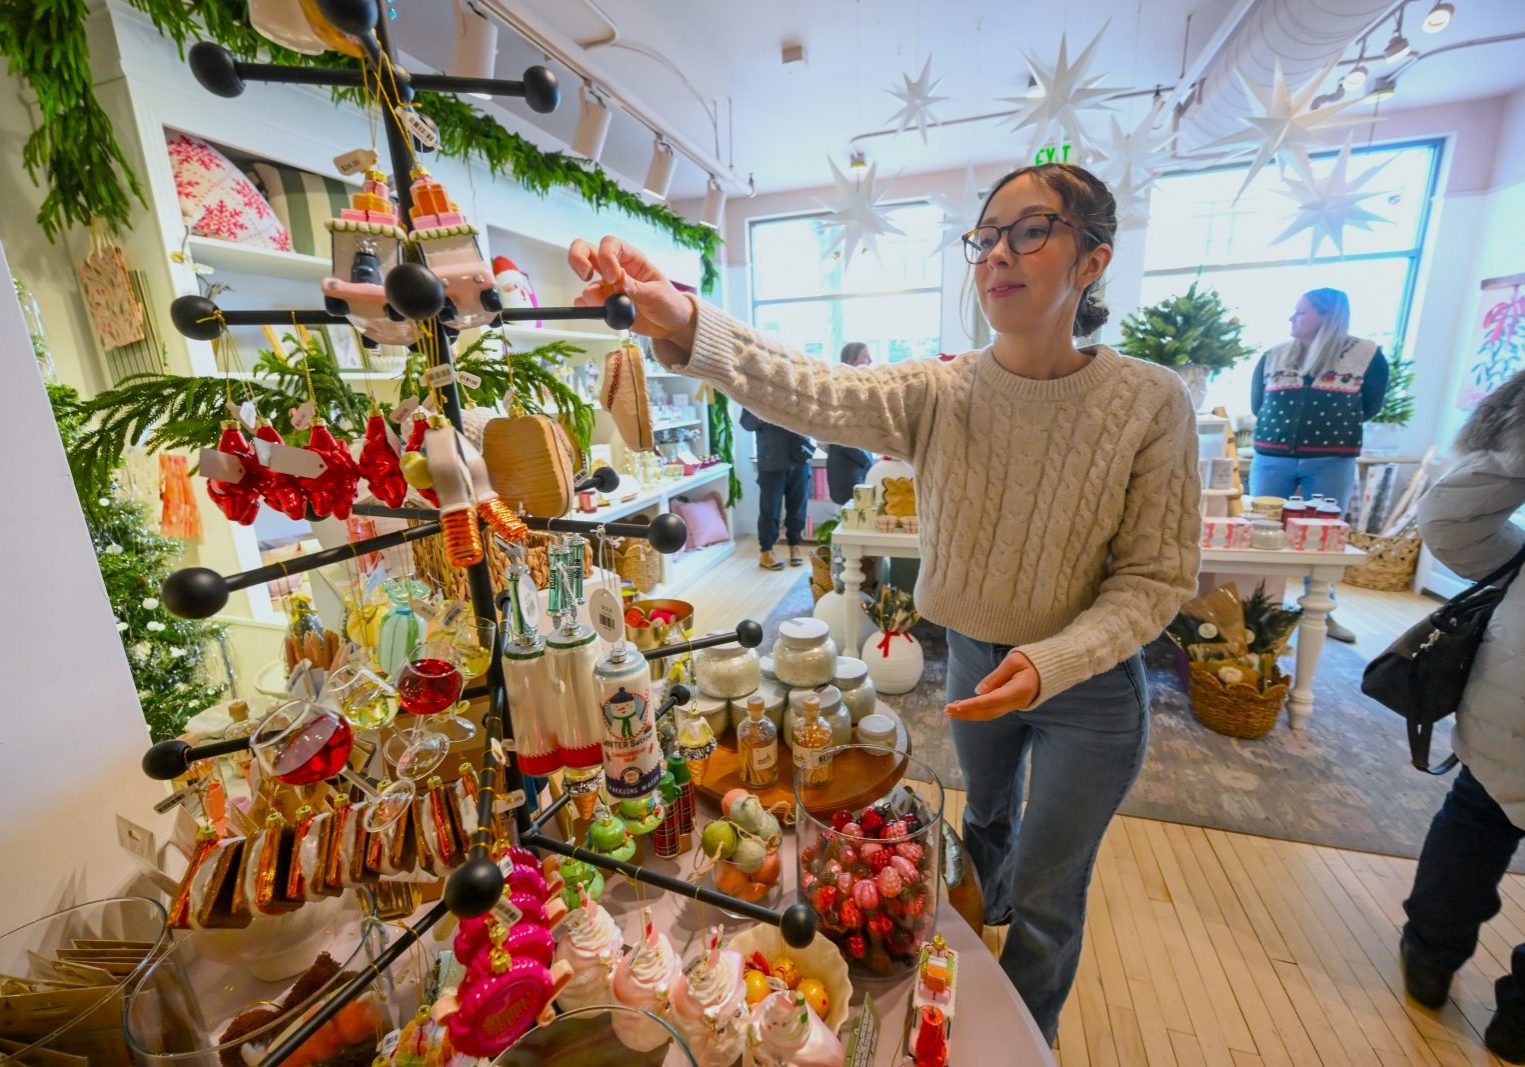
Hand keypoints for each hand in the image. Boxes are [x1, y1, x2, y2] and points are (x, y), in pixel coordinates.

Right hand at [568, 236, 696, 346]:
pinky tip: (606, 314)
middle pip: (585, 251)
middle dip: (578, 259)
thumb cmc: (669, 303)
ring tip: (612, 308)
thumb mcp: (657, 295)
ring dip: (592, 296)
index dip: (606, 256)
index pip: (610, 244)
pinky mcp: (604, 304)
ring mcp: (607, 286)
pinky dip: (589, 309)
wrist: (671, 325)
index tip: (612, 278)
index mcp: (632, 259)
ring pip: (585, 282)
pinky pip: (586, 303)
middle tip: (585, 276)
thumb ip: (635, 287)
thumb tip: (617, 280)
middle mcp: (616, 268)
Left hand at [945, 650, 1039, 720]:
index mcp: (1019, 690)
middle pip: (988, 712)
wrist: (1048, 669)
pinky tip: (962, 708)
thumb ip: (997, 676)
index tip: (958, 706)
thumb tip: (978, 691)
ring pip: (988, 714)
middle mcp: (1017, 702)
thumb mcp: (1014, 661)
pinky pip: (992, 711)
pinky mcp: (1010, 705)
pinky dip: (976, 711)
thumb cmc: (1031, 661)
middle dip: (967, 712)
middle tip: (947, 710)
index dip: (974, 704)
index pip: (992, 701)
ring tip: (950, 711)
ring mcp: (1014, 706)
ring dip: (969, 714)